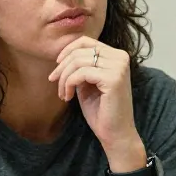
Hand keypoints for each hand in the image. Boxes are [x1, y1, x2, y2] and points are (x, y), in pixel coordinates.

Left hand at [49, 37, 142, 166]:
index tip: (57, 67)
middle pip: (80, 50)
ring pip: (78, 61)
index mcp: (117, 55)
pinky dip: (69, 84)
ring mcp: (119, 67)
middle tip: (54, 82)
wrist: (115, 134)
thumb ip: (82, 66)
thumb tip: (63, 55)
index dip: (67, 51)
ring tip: (62, 93)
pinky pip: (81, 73)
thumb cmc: (102, 111)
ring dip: (64, 77)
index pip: (86, 41)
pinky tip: (68, 97)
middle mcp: (121, 57)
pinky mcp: (113, 79)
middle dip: (62, 66)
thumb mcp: (88, 83)